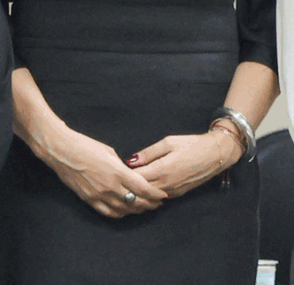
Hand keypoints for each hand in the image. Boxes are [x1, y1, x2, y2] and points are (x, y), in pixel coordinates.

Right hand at [32, 125, 166, 217]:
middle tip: (157, 204)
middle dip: (149, 204)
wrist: (62, 152)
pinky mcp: (88, 199)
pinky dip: (118, 214)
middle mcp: (110, 186)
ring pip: (123, 209)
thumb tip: (133, 174)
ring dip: (136, 210)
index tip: (163, 196)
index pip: (143, 188)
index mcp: (119, 172)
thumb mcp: (112, 153)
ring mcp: (98, 194)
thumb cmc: (87, 147)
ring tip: (144, 208)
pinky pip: (107, 212)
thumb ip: (124, 167)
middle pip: (136, 201)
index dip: (155, 194)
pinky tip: (125, 212)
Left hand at [128, 129, 240, 197]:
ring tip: (129, 185)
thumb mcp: (169, 142)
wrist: (217, 154)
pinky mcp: (178, 194)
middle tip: (119, 179)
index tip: (117, 169)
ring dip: (138, 192)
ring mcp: (172, 191)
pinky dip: (149, 195)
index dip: (123, 175)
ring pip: (147, 197)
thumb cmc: (193, 144)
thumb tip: (129, 160)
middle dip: (128, 186)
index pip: (134, 178)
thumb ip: (148, 152)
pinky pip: (158, 198)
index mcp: (161, 169)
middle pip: (138, 191)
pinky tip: (145, 189)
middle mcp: (165, 184)